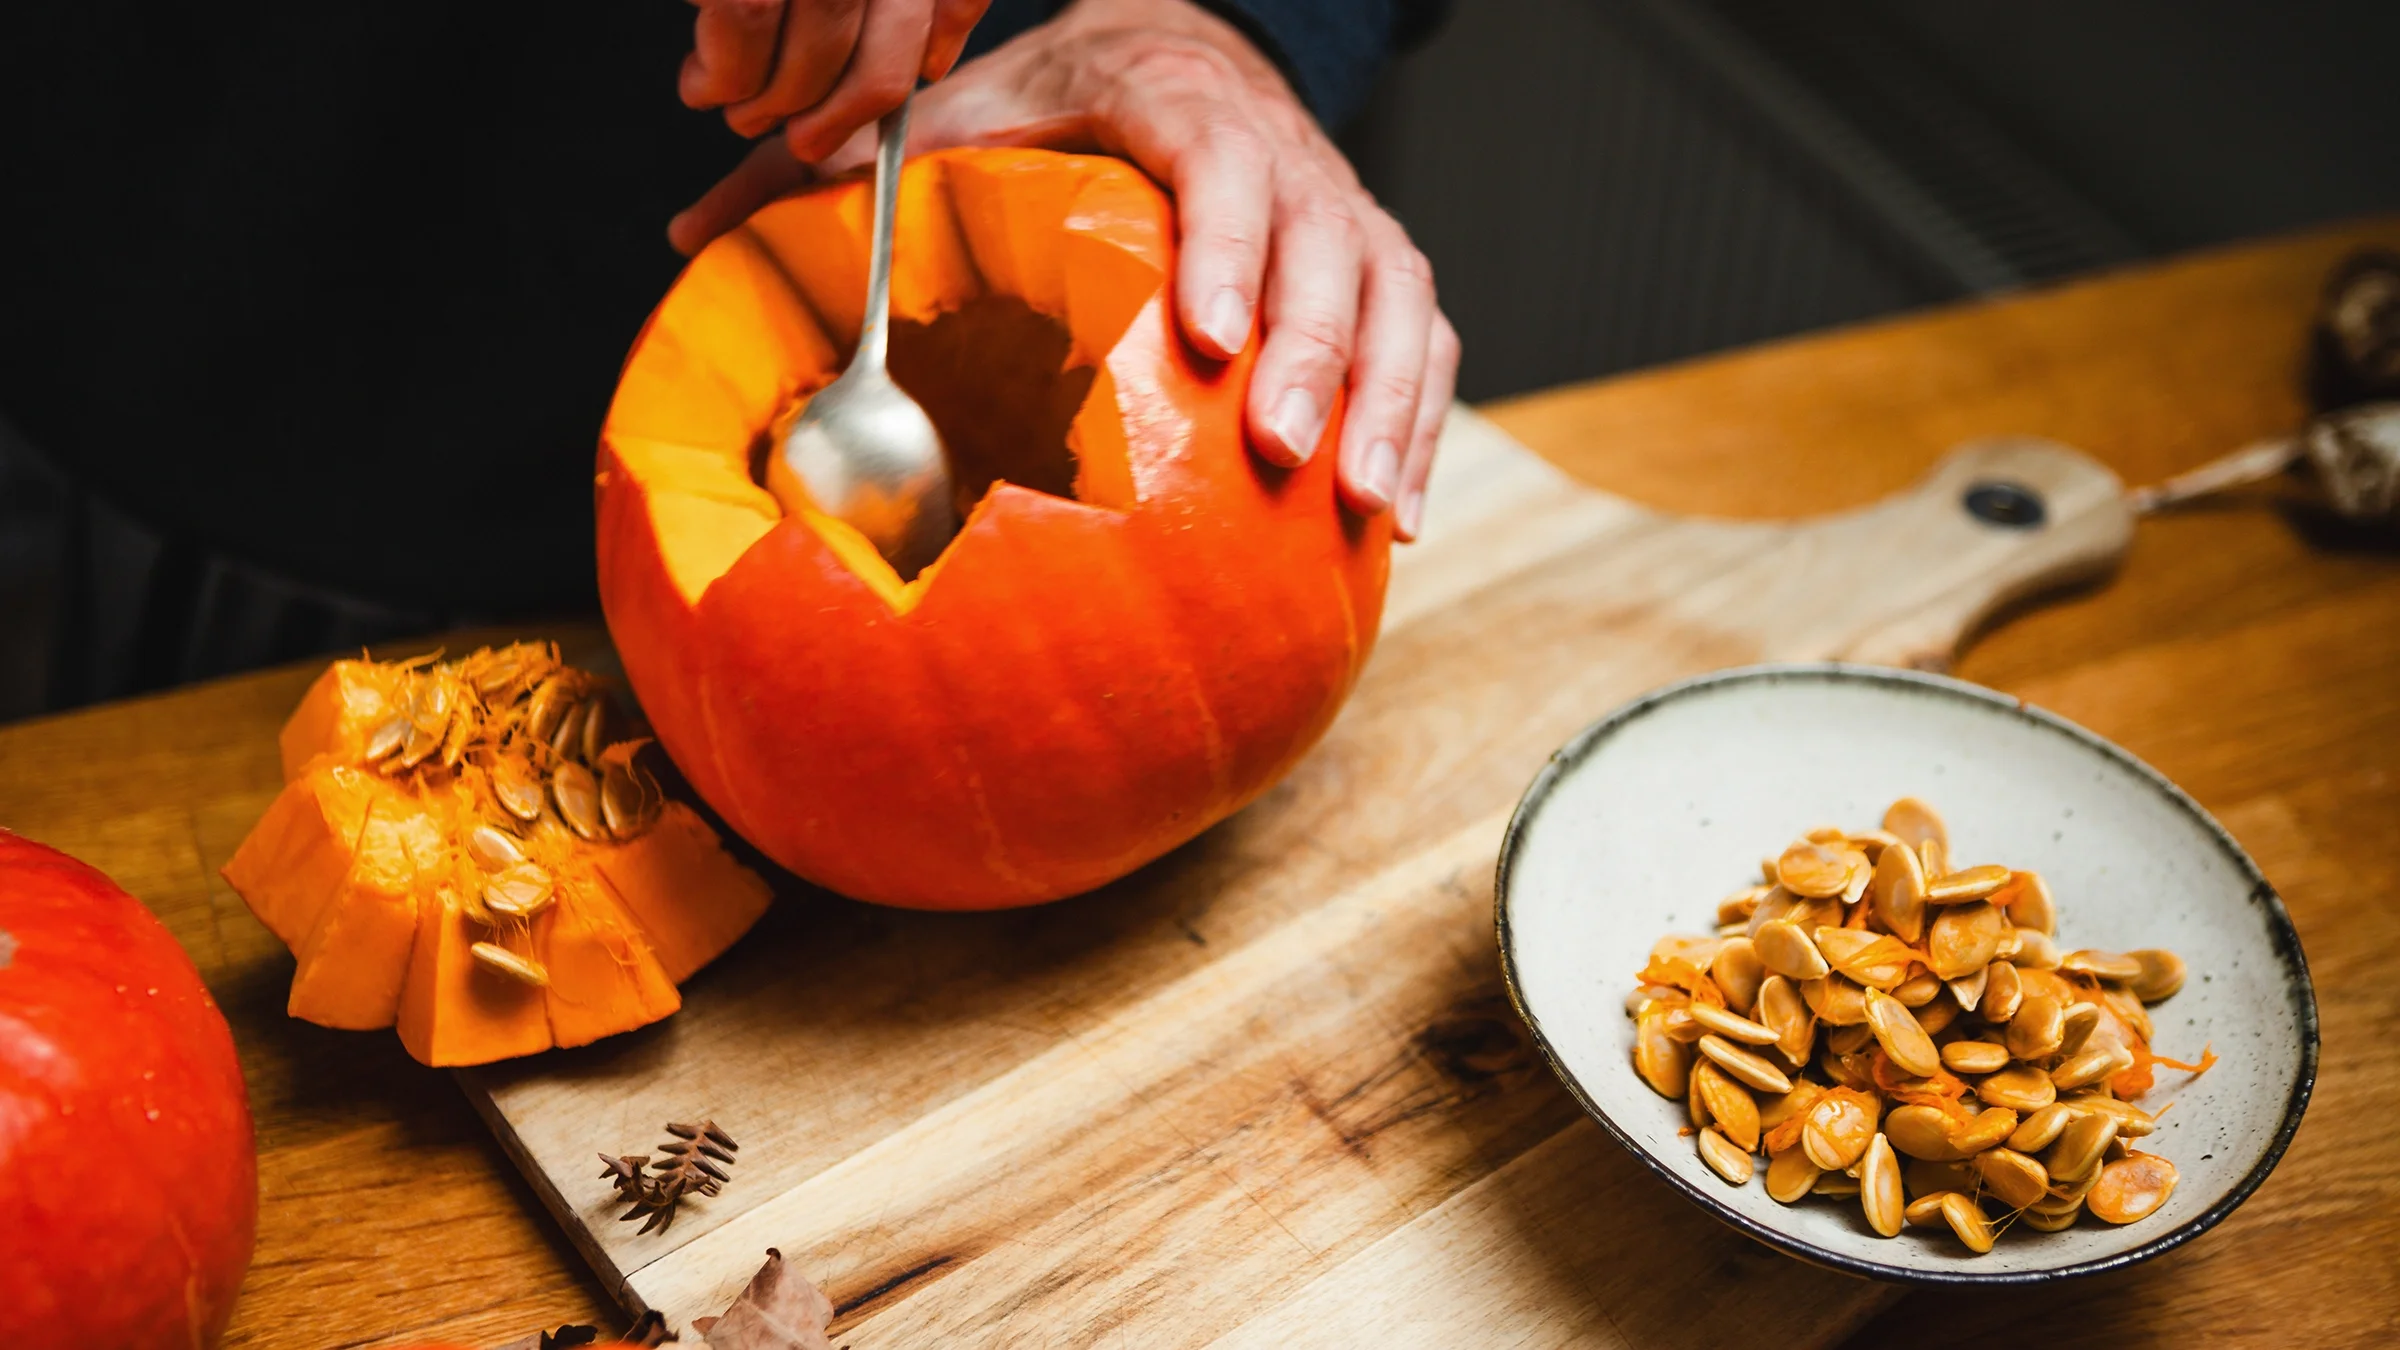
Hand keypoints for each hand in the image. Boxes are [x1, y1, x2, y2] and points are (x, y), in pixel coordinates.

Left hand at [671, 0, 1459, 538]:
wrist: (1183, 57)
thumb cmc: (1058, 106)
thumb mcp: (956, 117)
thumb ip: (842, 175)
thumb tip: (689, 234)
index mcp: (1177, 102)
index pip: (1227, 161)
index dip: (1235, 243)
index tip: (1212, 336)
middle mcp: (1285, 154)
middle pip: (1332, 245)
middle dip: (1316, 352)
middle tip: (1279, 451)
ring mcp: (1346, 214)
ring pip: (1398, 302)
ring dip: (1386, 405)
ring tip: (1363, 505)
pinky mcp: (1381, 273)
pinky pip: (1428, 347)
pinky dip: (1422, 428)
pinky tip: (1394, 521)